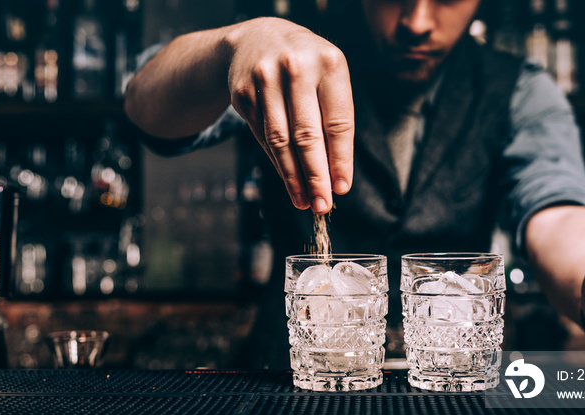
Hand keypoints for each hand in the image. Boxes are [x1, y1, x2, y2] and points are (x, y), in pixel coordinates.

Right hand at [226, 18, 353, 213]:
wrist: (257, 39)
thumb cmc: (305, 65)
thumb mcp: (328, 77)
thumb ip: (333, 118)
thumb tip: (336, 174)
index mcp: (329, 63)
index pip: (338, 122)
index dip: (340, 160)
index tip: (342, 188)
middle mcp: (296, 68)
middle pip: (307, 135)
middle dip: (316, 177)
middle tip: (322, 205)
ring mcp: (265, 79)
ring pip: (281, 141)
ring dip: (294, 178)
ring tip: (305, 202)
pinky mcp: (242, 93)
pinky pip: (263, 138)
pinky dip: (277, 164)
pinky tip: (289, 182)